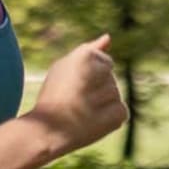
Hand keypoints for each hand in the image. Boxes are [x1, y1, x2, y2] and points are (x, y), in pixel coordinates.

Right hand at [26, 33, 127, 157]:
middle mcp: (100, 71)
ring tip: (82, 112)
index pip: (106, 62)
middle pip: (111, 79)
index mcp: (86, 56)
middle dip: (98, 90)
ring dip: (103, 104)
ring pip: (115, 96)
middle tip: (76, 100)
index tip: (74, 85)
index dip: (90, 76)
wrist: (48, 131)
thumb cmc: (54, 95)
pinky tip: (93, 122)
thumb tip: (108, 37)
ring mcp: (110, 94)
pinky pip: (120, 112)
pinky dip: (109, 119)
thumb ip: (90, 50)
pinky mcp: (117, 114)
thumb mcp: (66, 66)